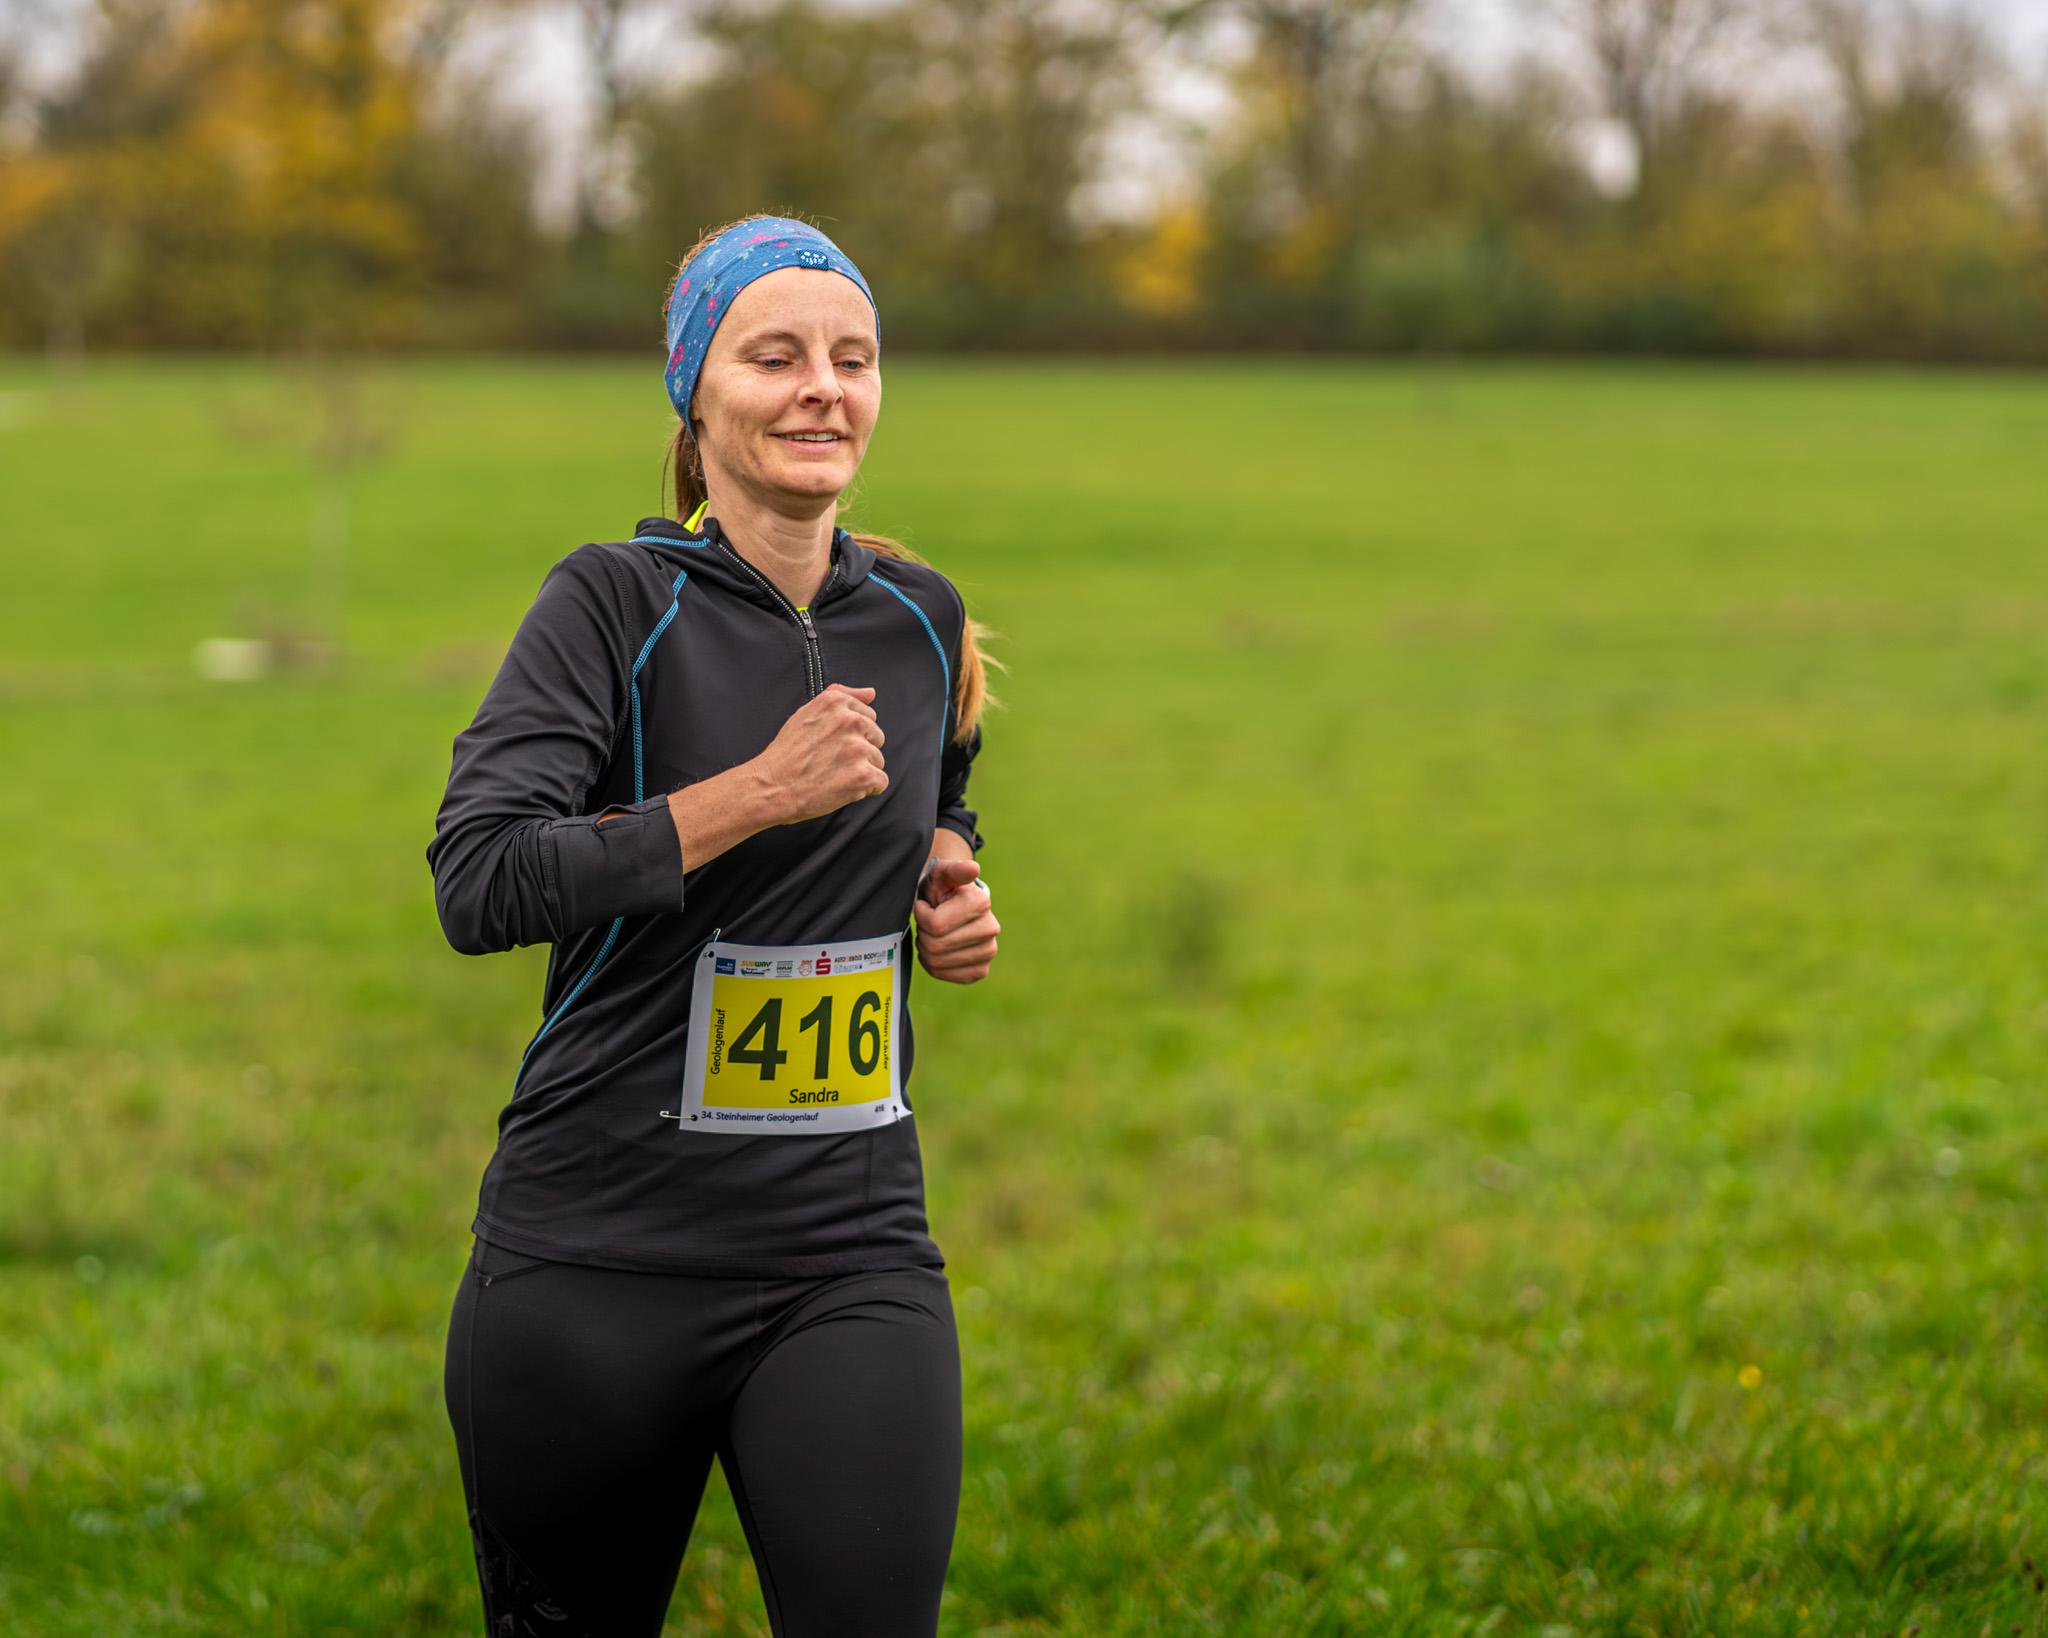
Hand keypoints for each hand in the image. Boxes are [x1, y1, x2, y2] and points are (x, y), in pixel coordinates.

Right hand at [750, 684, 887, 824]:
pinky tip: (843, 787)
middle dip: (860, 751)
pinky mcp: (863, 774)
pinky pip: (881, 782)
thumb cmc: (787, 754)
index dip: (852, 734)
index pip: (868, 716)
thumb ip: (841, 696)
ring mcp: (858, 748)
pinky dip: (866, 789)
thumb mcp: (807, 713)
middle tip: (832, 760)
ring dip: (861, 770)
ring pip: (878, 760)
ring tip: (833, 774)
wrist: (772, 786)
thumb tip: (870, 693)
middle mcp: (849, 721)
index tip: (834, 744)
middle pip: (876, 737)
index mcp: (835, 702)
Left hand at [915, 858, 998, 983]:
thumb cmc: (943, 889)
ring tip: (934, 933)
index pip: (935, 925)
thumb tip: (972, 868)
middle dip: (923, 933)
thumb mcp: (942, 874)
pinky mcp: (981, 970)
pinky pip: (944, 974)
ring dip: (926, 949)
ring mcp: (988, 952)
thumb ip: (954, 870)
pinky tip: (939, 950)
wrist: (952, 907)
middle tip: (928, 922)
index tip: (926, 905)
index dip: (921, 915)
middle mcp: (991, 929)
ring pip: (936, 962)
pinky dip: (933, 965)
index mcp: (981, 903)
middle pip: (935, 946)